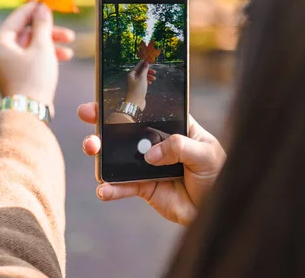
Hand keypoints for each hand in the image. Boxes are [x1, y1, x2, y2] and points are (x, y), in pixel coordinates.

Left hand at [0, 2, 74, 110]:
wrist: (28, 112)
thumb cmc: (33, 78)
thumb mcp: (42, 47)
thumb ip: (42, 25)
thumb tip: (42, 8)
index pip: (17, 18)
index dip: (34, 10)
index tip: (47, 4)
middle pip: (25, 35)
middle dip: (48, 34)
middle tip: (68, 34)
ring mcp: (4, 67)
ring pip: (28, 49)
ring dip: (49, 47)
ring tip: (69, 53)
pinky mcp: (12, 78)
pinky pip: (28, 61)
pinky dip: (42, 58)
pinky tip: (60, 61)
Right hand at [77, 102, 225, 225]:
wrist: (217, 206)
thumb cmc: (217, 172)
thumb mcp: (204, 153)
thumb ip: (178, 147)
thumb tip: (150, 154)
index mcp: (172, 127)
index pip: (146, 110)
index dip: (125, 102)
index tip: (105, 97)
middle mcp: (155, 143)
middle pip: (124, 130)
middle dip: (103, 122)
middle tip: (87, 116)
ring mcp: (147, 165)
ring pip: (118, 156)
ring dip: (100, 152)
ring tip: (92, 149)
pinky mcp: (144, 187)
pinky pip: (123, 186)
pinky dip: (111, 188)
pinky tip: (104, 189)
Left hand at [125, 60, 155, 110]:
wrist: (135, 102)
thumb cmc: (138, 89)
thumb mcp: (142, 78)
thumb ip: (145, 70)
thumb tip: (146, 63)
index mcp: (131, 74)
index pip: (138, 66)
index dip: (143, 63)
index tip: (149, 60)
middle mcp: (132, 78)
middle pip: (141, 71)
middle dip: (147, 71)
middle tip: (154, 72)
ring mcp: (135, 83)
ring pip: (142, 77)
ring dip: (148, 77)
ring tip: (154, 79)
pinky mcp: (138, 88)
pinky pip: (143, 82)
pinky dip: (147, 81)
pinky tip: (150, 83)